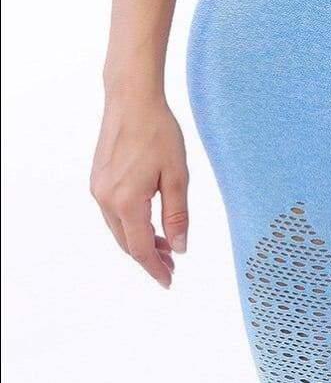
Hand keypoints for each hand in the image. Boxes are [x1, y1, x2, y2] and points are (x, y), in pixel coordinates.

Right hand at [91, 94, 188, 287]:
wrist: (132, 101)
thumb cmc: (159, 132)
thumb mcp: (177, 175)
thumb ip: (178, 214)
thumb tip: (180, 247)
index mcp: (127, 202)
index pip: (140, 248)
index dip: (155, 267)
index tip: (169, 281)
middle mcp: (106, 200)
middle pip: (126, 242)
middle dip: (149, 256)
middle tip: (173, 265)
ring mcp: (98, 189)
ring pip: (118, 228)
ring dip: (140, 240)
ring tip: (165, 244)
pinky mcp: (98, 180)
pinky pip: (113, 213)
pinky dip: (130, 223)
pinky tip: (148, 220)